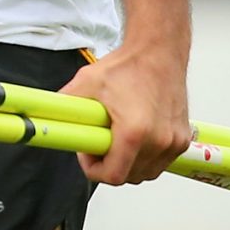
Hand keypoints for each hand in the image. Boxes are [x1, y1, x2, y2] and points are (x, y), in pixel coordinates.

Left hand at [60, 40, 191, 184]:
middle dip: (109, 165)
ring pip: (146, 172)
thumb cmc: (129, 65)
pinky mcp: (183, 138)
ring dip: (128, 163)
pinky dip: (146, 157)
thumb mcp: (86, 83)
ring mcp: (174, 141)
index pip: (113, 176)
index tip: (88, 154)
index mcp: (134, 132)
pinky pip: (160, 162)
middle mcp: (159, 141)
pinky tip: (134, 137)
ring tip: (115, 138)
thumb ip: (65, 105)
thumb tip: (46, 115)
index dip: (94, 169)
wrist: (159, 52)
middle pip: (129, 176)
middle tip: (98, 142)